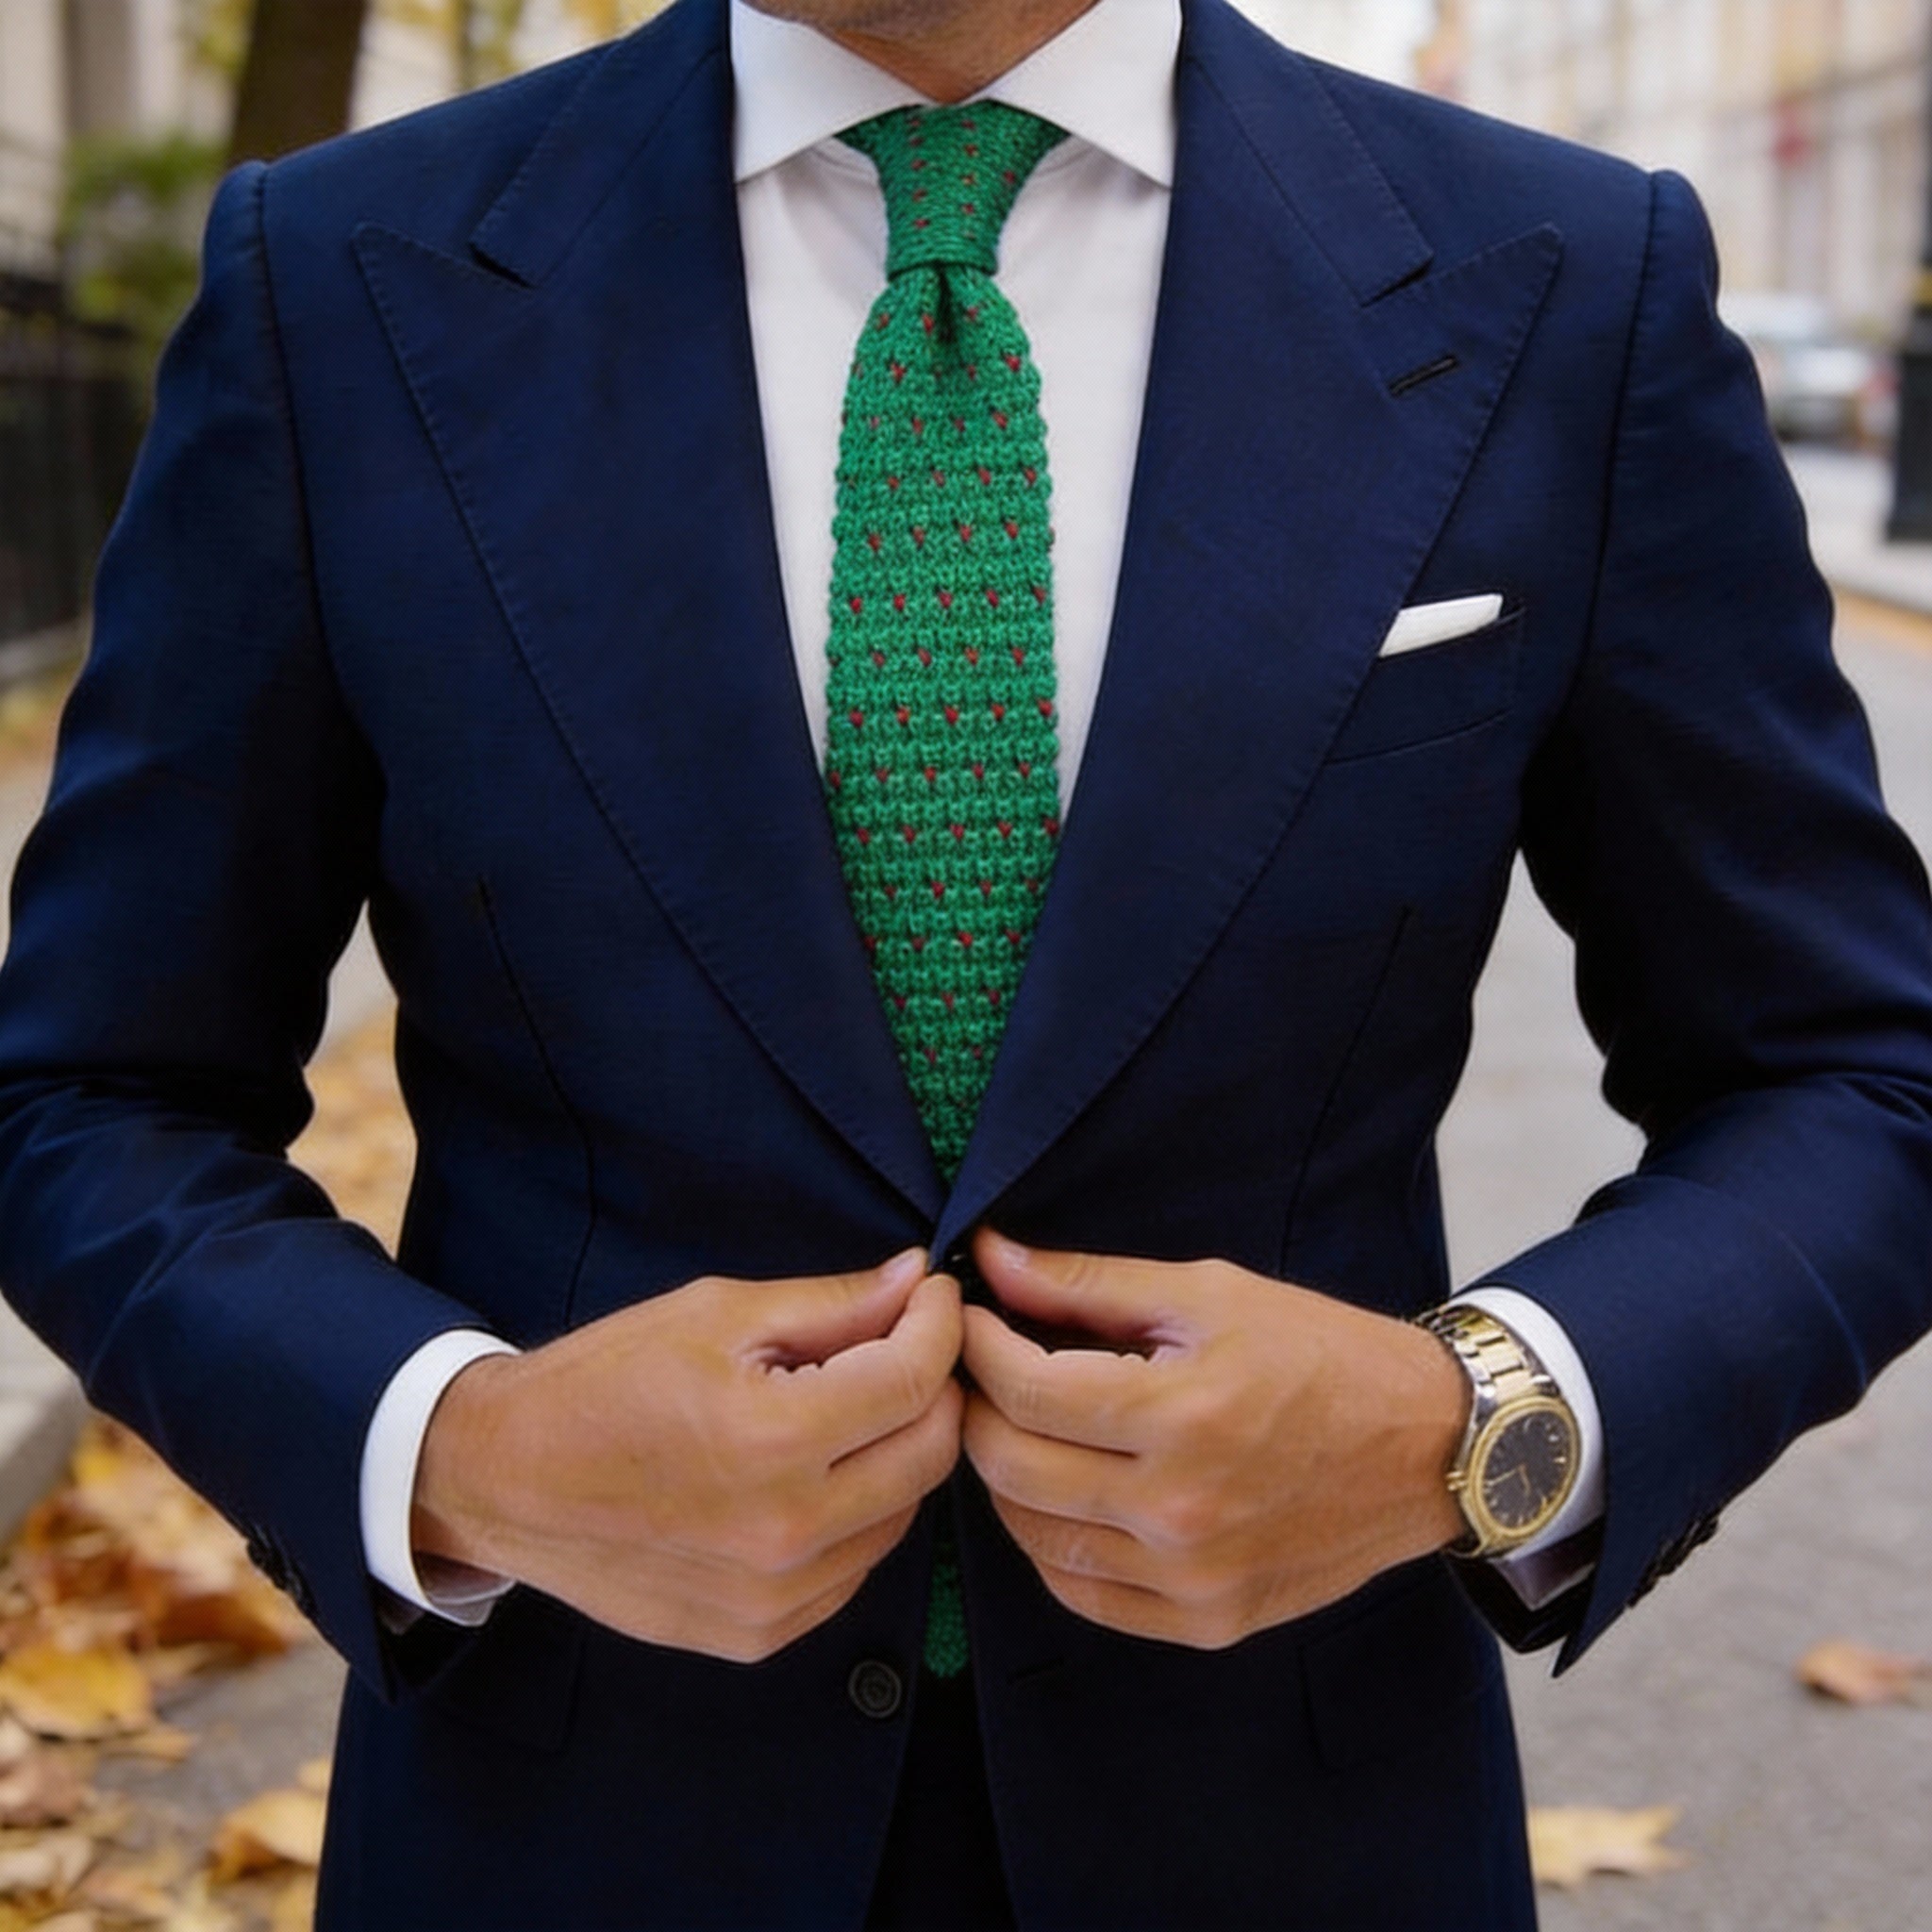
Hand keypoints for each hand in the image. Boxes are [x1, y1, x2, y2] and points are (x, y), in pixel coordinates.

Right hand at [412, 1249, 963, 1662]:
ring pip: (902, 1515)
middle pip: (929, 1453)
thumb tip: (916, 1280)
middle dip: (933, 1387)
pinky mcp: (759, 1635)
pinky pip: (854, 1568)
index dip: (939, 1325)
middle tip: (904, 1345)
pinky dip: (857, 1515)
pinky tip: (814, 1473)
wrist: (506, 1479)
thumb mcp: (717, 1314)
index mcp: (772, 1439)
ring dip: (897, 1452)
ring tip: (850, 1407)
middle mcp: (785, 1531)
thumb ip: (831, 1304)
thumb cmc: (604, 1380)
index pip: (913, 1381)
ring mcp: (775, 1597)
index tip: (933, 1296)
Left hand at [960, 1229, 1467, 1648]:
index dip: (977, 1345)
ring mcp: (1192, 1578)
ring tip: (1021, 1424)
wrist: (1429, 1446)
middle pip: (1012, 1467)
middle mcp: (1181, 1510)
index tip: (970, 1316)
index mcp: (1183, 1414)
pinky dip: (1052, 1543)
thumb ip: (1089, 1283)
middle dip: (977, 1407)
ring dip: (1007, 1476)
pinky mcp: (1208, 1621)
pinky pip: (1083, 1593)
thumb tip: (992, 1258)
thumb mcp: (1209, 1293)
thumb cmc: (1322, 1353)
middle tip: (983, 1369)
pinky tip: (1063, 1493)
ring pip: (1034, 1536)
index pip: (1025, 1389)